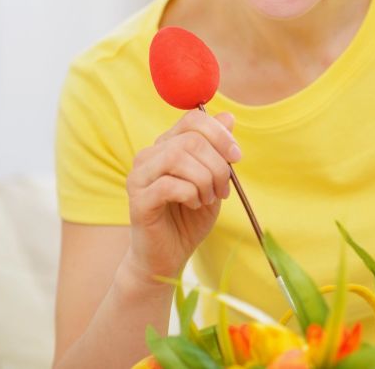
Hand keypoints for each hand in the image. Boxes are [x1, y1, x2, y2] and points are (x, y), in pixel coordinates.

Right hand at [123, 110, 241, 281]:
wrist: (168, 256)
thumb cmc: (190, 217)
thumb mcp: (213, 180)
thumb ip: (218, 150)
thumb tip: (229, 117)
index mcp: (167, 146)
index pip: (193, 119)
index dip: (220, 134)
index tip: (236, 157)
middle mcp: (149, 156)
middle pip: (191, 139)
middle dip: (218, 165)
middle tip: (223, 189)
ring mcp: (139, 177)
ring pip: (178, 157)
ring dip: (205, 180)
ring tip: (207, 198)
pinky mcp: (138, 200)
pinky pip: (169, 185)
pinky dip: (191, 194)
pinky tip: (194, 204)